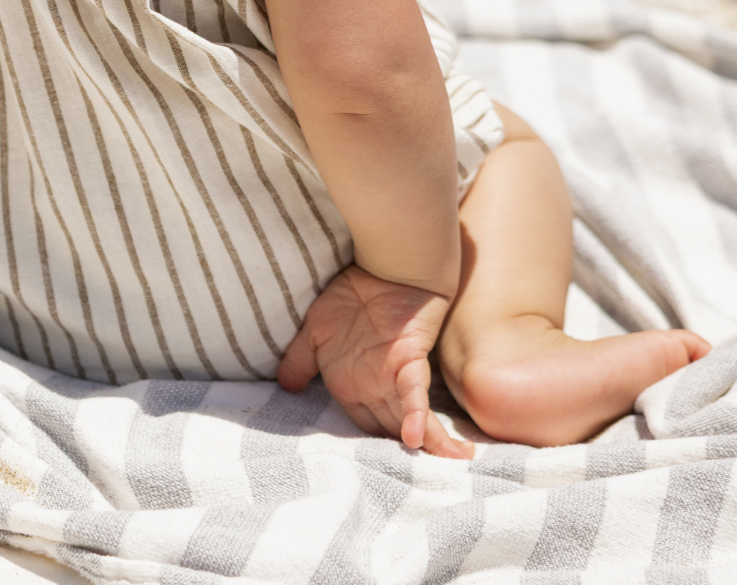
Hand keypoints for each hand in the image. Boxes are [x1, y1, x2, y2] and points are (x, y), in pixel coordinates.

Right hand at [278, 265, 471, 458]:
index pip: (361, 423)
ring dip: (429, 446)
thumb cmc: (351, 293)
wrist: (383, 263)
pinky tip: (416, 440)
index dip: (372, 439)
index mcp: (350, 383)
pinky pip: (413, 397)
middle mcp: (374, 386)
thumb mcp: (314, 327)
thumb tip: (284, 385)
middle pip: (387, 429)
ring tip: (452, 464)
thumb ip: (300, 358)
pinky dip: (416, 419)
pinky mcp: (410, 363)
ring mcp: (393, 377)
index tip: (385, 458)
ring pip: (408, 422)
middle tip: (427, 474)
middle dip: (400, 450)